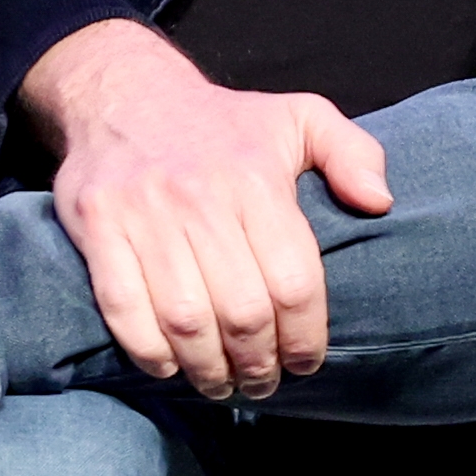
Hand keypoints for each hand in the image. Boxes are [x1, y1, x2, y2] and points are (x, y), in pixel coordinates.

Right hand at [18, 19, 391, 399]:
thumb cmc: (221, 123)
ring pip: (184, 319)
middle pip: (242, 312)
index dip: (305, 339)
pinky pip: (122, 306)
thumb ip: (352, 152)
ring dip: (206, 369)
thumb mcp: (299, 116)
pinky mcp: (96, 223)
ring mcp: (142, 211)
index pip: (293, 283)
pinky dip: (147, 350)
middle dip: (258, 365)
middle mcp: (199, 195)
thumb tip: (379, 202)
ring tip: (220, 383)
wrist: (122, 92)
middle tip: (261, 383)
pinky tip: (167, 365)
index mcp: (255, 178)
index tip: (305, 362)